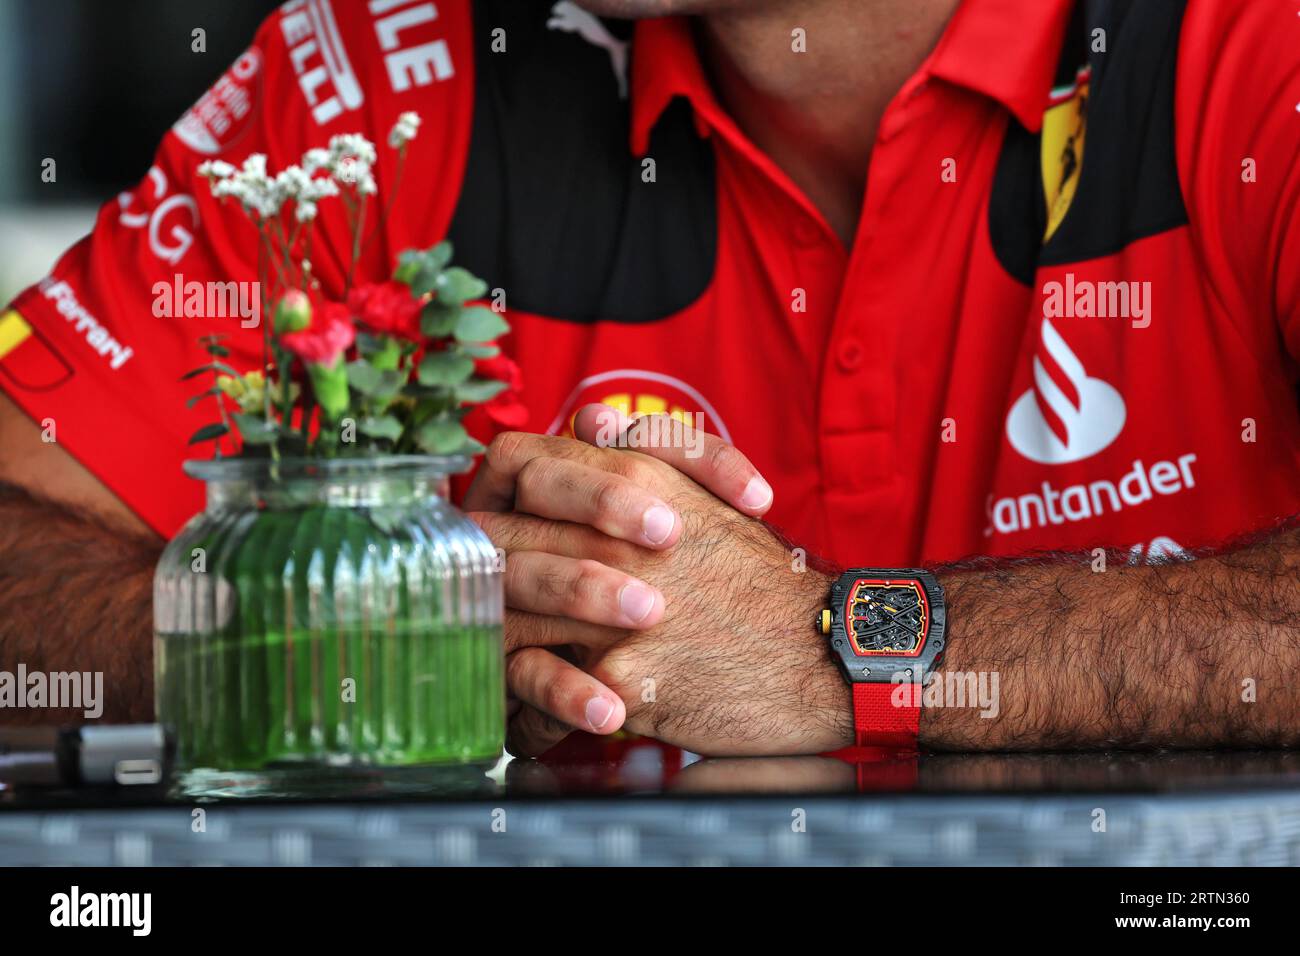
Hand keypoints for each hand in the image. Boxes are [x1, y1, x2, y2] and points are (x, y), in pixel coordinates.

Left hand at [466, 405, 851, 756]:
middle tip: (473, 597)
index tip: (494, 521)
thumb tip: (590, 419)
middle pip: (496, 542)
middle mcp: (615, 540)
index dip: (492, 491)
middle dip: (479, 573)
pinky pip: (538, 696)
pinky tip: (527, 722)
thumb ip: (648, 452)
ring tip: (494, 661)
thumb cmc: (763, 579)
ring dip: (491, 643)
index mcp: (635, 484)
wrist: (824, 652)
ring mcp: (613, 614)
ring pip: (504, 619)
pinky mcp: (620, 682)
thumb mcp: (711, 497)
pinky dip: (524, 713)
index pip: (518, 464)